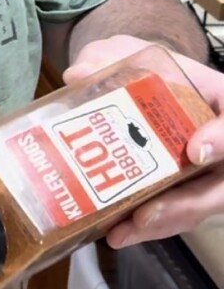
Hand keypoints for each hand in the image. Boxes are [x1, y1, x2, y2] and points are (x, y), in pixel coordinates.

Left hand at [64, 34, 223, 246]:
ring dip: (161, 224)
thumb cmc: (148, 71)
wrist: (142, 87)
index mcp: (221, 100)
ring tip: (121, 232)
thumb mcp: (132, 54)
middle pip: (221, 184)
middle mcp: (223, 141)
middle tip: (145, 214)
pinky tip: (116, 233)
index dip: (223, 140)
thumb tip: (79, 76)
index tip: (193, 151)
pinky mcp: (186, 192)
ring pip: (198, 206)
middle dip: (185, 204)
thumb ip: (110, 58)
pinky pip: (176, 216)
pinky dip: (148, 227)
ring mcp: (209, 172)